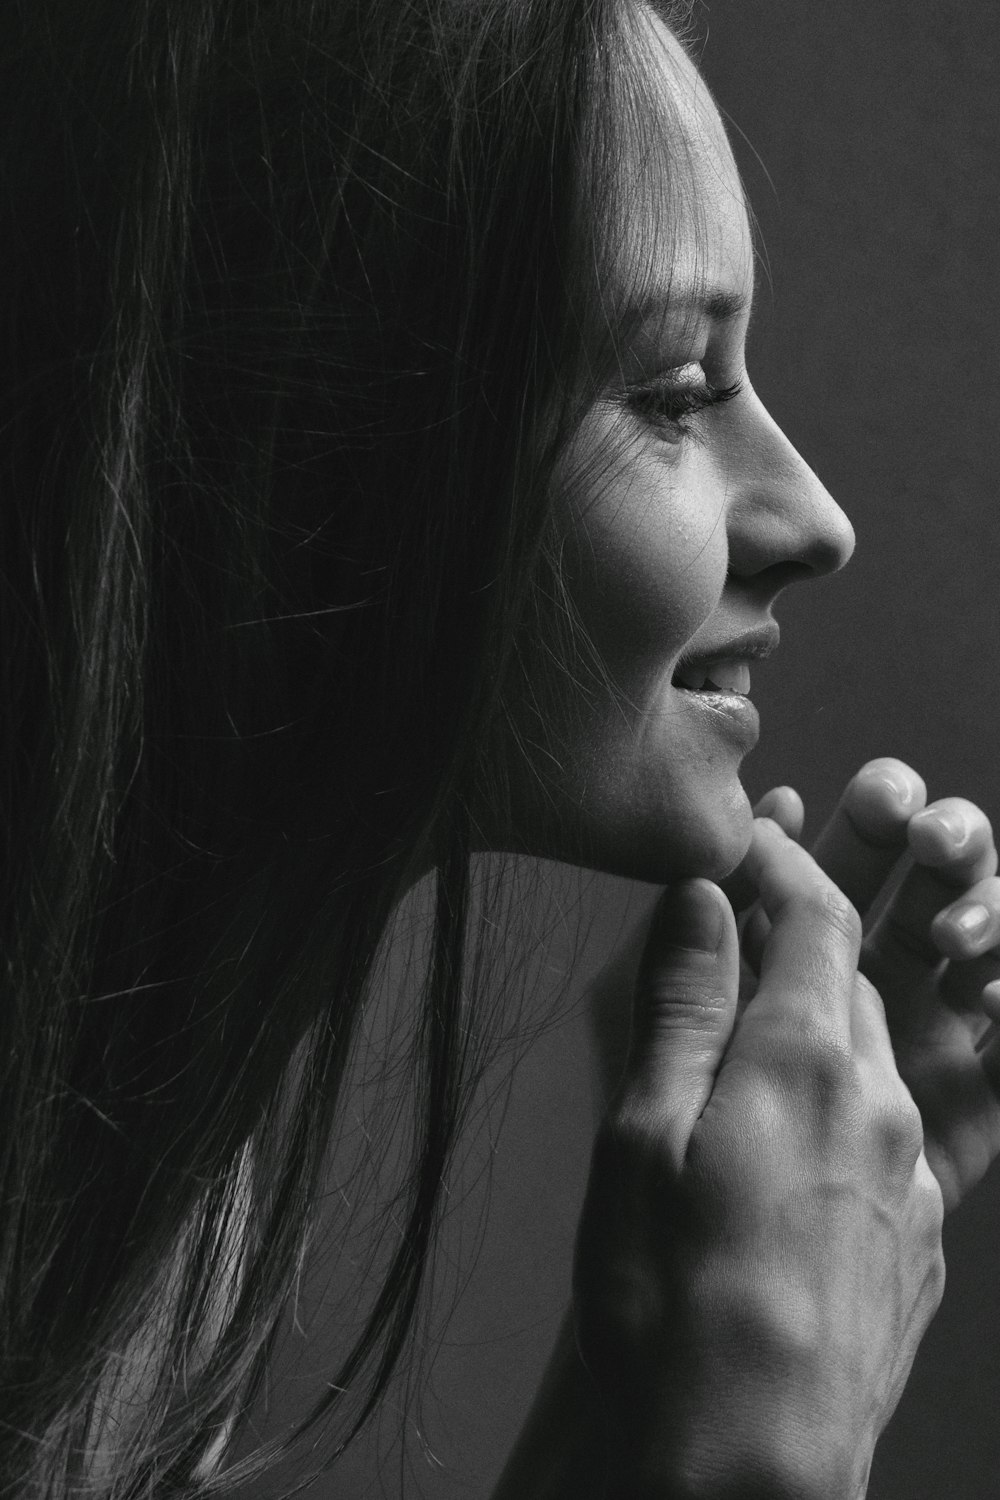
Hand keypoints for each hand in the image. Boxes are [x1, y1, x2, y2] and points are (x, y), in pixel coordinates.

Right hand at [573, 820, 943, 1499]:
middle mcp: (881, 1104)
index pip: (817, 916)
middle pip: (850, 981)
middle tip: (735, 932)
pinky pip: (887, 1136)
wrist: (750, 1470)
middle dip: (800, 940)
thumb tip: (704, 898)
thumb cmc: (670, 1304)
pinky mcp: (921, 1239)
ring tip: (747, 1051)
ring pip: (870, 1060)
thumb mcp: (645, 1135)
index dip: (782, 863)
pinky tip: (785, 1153)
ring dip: (819, 1027)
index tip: (747, 842)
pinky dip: (840, 1108)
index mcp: (807, 1062)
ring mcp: (913, 1176)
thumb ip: (683, 1005)